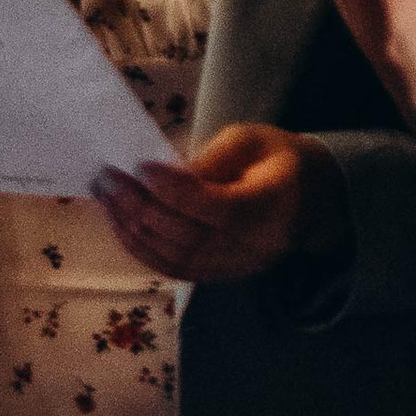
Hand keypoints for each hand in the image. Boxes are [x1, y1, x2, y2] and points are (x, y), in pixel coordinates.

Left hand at [92, 123, 349, 284]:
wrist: (308, 199)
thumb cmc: (275, 159)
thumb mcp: (250, 140)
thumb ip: (209, 158)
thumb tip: (160, 176)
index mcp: (275, 206)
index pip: (221, 209)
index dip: (177, 192)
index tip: (140, 167)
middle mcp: (259, 247)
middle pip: (192, 238)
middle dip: (141, 208)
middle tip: (108, 179)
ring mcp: (239, 268)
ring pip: (178, 259)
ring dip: (133, 230)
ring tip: (107, 198)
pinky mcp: (221, 276)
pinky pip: (175, 269)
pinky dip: (142, 249)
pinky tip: (120, 223)